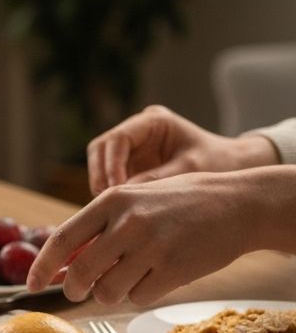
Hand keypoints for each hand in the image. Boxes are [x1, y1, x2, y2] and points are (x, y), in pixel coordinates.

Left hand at [26, 170, 272, 305]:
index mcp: (112, 200)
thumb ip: (98, 229)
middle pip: (80, 274)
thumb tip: (60, 265)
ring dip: (111, 292)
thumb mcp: (134, 200)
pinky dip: (141, 294)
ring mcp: (152, 247)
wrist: (238, 204)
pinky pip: (138, 299)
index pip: (62, 239)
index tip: (30, 285)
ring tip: (130, 275)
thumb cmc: (179, 203)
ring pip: (107, 291)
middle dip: (74, 289)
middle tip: (78, 291)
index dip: (41, 266)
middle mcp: (128, 223)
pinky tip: (157, 276)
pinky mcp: (174, 270)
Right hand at [86, 104, 276, 195]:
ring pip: (100, 163)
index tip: (117, 190)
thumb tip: (121, 195)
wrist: (232, 168)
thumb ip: (156, 179)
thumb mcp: (190, 170)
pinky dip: (110, 194)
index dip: (111, 164)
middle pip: (100, 148)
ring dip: (102, 185)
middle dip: (100, 174)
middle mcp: (137, 130)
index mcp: (154, 121)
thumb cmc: (217, 163)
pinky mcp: (130, 165)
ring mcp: (131, 148)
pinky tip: (120, 210)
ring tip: (113, 208)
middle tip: (108, 201)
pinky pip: (109, 178)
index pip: (118, 139)